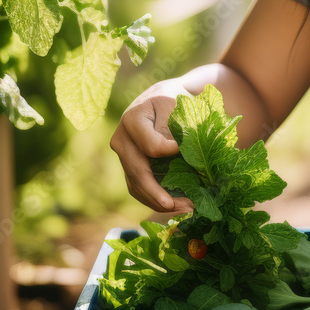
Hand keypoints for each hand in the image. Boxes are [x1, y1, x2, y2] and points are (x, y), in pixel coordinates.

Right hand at [110, 79, 195, 214]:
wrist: (161, 100)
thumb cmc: (173, 99)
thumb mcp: (176, 104)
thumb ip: (174, 125)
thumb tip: (174, 151)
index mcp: (133, 120)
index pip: (151, 146)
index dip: (171, 152)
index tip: (187, 152)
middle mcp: (122, 140)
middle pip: (138, 172)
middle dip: (160, 193)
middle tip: (185, 205)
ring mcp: (123, 155)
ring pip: (135, 186)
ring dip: (159, 202)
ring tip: (185, 209)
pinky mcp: (129, 166)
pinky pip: (138, 188)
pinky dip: (155, 200)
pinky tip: (175, 207)